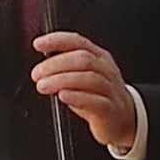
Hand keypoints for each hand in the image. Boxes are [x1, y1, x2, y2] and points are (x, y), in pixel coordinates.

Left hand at [31, 32, 136, 148]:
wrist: (123, 118)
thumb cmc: (98, 96)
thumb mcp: (83, 76)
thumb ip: (66, 68)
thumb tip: (42, 64)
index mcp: (99, 57)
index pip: (78, 42)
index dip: (58, 41)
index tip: (38, 44)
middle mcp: (106, 70)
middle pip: (83, 59)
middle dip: (56, 64)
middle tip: (37, 74)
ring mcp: (110, 89)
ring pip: (89, 78)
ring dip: (62, 80)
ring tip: (43, 86)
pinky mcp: (110, 109)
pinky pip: (96, 101)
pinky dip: (77, 97)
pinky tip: (63, 96)